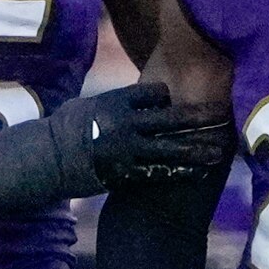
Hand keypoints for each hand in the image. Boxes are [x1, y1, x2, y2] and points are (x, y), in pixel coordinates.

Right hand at [47, 82, 233, 196]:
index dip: (169, 97)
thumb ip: (114, 101)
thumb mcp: (87, 104)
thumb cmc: (64, 129)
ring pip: (170, 148)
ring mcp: (126, 150)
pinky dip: (180, 173)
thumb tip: (134, 97)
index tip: (179, 100)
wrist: (47, 160)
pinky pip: (158, 173)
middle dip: (198, 118)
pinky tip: (198, 172)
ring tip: (218, 151)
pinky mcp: (125, 173)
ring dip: (196, 149)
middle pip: (170, 118)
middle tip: (221, 116)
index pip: (154, 94)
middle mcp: (124, 124)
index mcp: (115, 102)